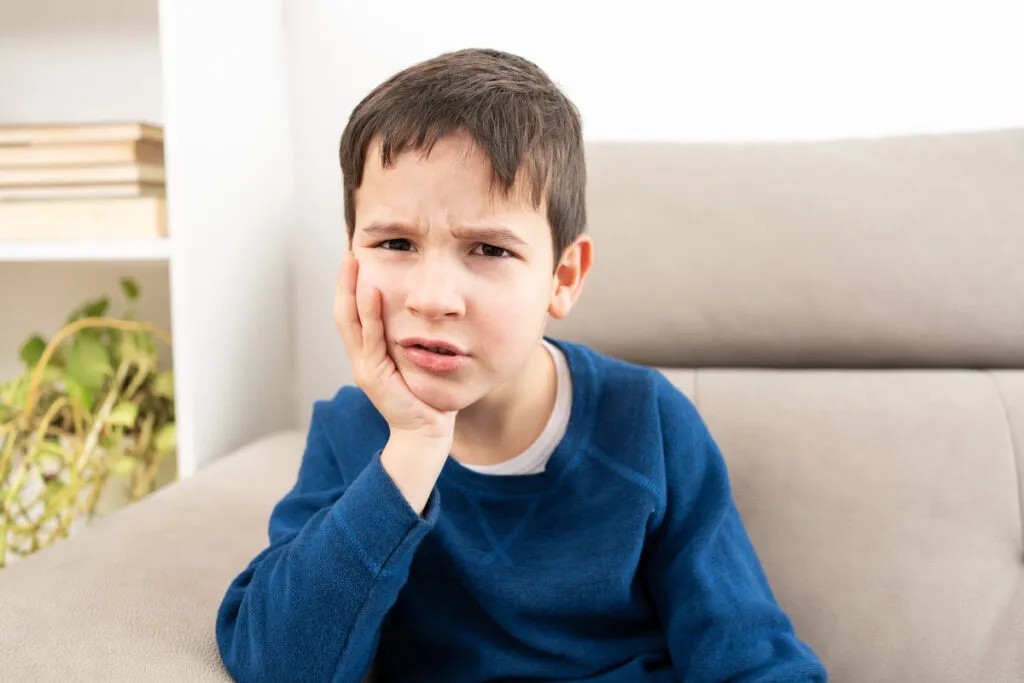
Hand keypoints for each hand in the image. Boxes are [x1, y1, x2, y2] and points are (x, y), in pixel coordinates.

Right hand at [333, 251, 456, 443]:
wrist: (425, 434)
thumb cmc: (426, 397)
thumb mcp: (416, 360)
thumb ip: (412, 339)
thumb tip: (425, 311)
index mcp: (368, 354)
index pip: (352, 314)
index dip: (350, 287)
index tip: (355, 260)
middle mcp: (360, 358)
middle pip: (343, 312)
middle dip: (344, 281)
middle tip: (348, 252)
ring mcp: (364, 367)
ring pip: (350, 322)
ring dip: (350, 289)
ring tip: (353, 262)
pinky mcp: (374, 375)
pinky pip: (371, 338)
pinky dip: (370, 313)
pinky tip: (373, 291)